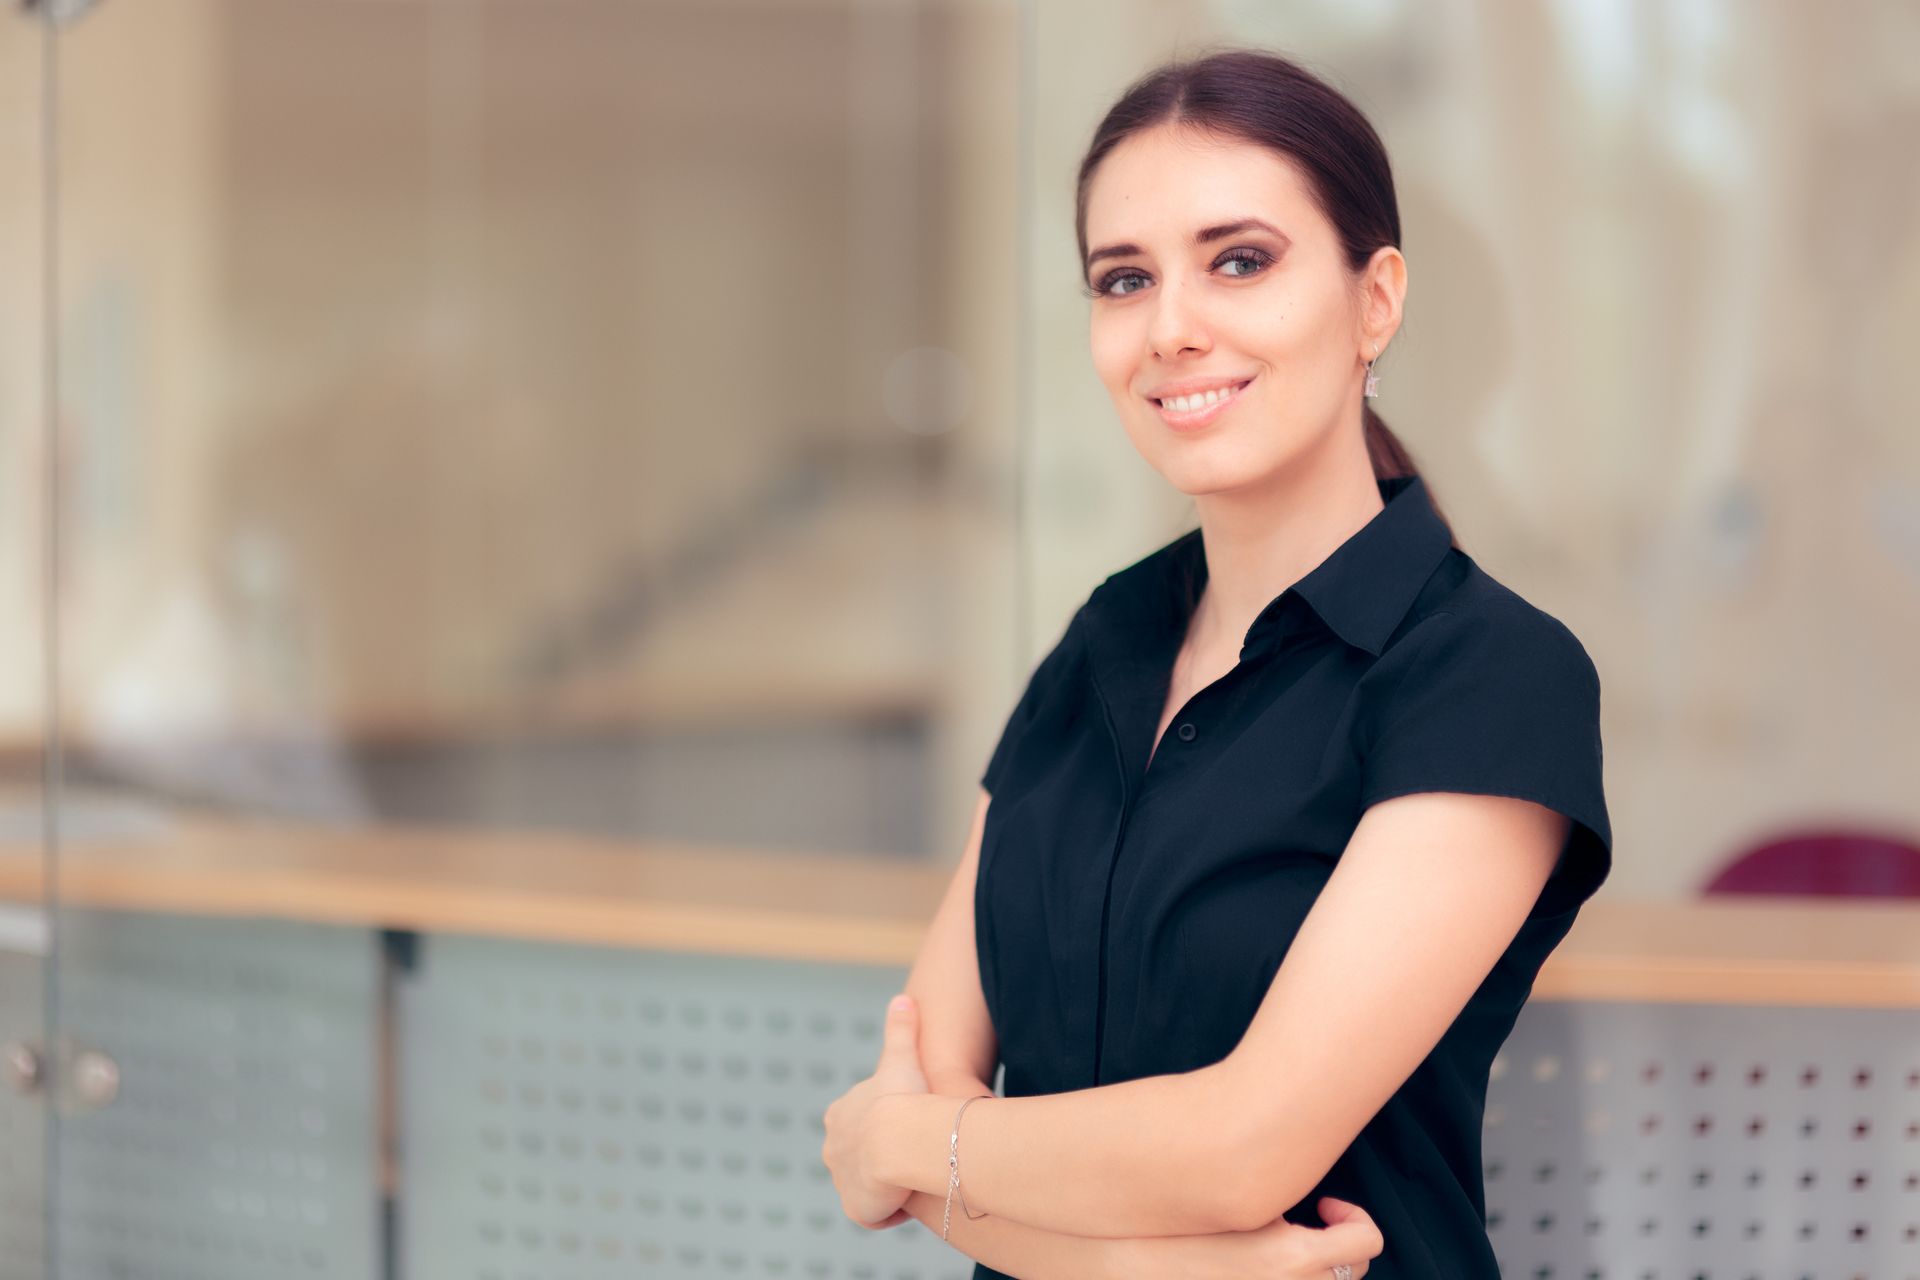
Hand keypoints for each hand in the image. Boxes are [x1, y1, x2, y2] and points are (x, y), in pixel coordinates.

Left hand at [821, 993, 931, 1228]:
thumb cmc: (902, 1097)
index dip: (886, 1124)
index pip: (861, 1123)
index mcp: (839, 1115)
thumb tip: (903, 998)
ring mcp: (843, 1181)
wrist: (897, 1141)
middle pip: (861, 1156)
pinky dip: (891, 1209)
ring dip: (889, 1184)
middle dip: (884, 1158)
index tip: (910, 1124)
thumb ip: (901, 1029)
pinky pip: (875, 1214)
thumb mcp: (902, 1056)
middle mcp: (833, 1148)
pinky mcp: (856, 1209)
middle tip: (915, 1152)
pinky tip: (911, 1198)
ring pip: (868, 1185)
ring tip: (914, 1176)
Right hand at [1113, 1195, 1382, 1277]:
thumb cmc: (1187, 1225)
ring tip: (1284, 1241)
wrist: (1140, 1264)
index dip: (1353, 1218)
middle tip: (1309, 1221)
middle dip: (1338, 1243)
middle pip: (1353, 1270)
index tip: (1324, 1206)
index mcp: (1294, 1258)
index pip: (1366, 1243)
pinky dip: (1295, 1276)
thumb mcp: (1244, 1200)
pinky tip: (1263, 1263)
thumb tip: (1307, 1171)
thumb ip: (1283, 1195)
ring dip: (1319, 1264)